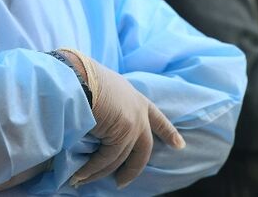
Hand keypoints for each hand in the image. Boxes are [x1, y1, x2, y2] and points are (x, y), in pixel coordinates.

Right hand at [61, 50, 184, 189]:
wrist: (78, 76)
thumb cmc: (84, 78)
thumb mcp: (105, 89)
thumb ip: (112, 105)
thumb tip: (103, 121)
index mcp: (136, 98)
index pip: (158, 118)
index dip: (168, 132)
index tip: (180, 145)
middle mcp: (139, 112)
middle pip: (144, 149)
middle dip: (133, 169)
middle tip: (122, 182)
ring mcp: (133, 124)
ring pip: (120, 158)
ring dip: (101, 172)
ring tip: (84, 180)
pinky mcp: (122, 135)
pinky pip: (107, 159)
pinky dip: (92, 170)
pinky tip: (80, 176)